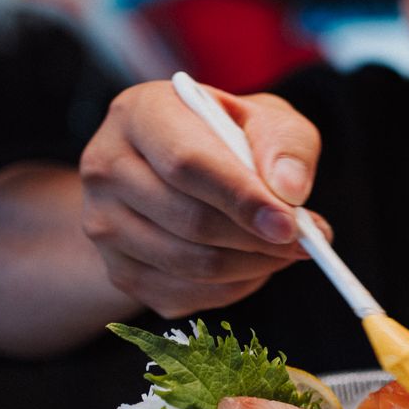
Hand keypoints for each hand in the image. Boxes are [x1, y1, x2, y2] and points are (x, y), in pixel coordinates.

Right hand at [79, 79, 330, 317]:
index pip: (187, 163)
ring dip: (253, 265)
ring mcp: (103, 223)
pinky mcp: (118, 270)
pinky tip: (252, 262)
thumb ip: (286, 146)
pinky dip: (233, 287)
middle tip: (304, 241)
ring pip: (190, 264)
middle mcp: (105, 166)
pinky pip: (186, 294)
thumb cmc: (231, 138)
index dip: (241, 198)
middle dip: (257, 239)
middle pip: (188, 220)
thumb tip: (289, 192)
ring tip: (284, 248)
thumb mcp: (267, 119)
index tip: (289, 224)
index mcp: (140, 113)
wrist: (184, 170)